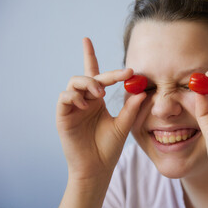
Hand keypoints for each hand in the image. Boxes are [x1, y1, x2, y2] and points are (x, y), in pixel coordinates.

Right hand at [56, 38, 145, 181]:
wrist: (97, 168)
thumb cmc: (109, 148)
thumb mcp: (124, 125)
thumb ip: (132, 108)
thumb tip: (144, 90)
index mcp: (97, 100)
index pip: (94, 74)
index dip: (89, 56)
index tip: (86, 39)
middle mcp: (84, 100)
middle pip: (88, 76)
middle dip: (104, 74)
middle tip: (122, 76)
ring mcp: (73, 107)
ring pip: (74, 82)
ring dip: (89, 83)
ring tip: (101, 93)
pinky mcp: (63, 116)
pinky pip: (64, 98)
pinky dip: (75, 96)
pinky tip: (87, 105)